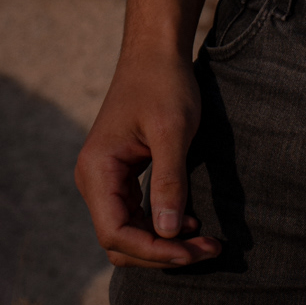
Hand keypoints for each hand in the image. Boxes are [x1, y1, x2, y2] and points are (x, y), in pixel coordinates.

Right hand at [75, 51, 222, 269]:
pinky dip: (163, 226)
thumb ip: (168, 181)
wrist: (156, 52)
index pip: (115, 234)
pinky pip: (137, 215)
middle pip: (122, 241)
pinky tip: (192, 223)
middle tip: (210, 249)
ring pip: (130, 232)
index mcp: (97, 171)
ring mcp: (107, 180)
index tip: (192, 250)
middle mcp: (95, 181)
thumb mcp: (172, 130)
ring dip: (165, 243)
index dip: (153, 251)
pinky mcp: (124, 175)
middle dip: (164, 252)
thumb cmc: (164, 83)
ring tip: (206, 241)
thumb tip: (167, 234)